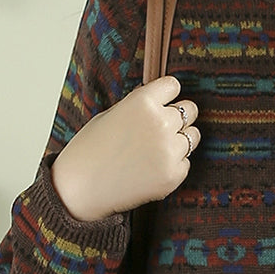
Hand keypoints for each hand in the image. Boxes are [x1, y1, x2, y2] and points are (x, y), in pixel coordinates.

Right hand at [51, 76, 200, 221]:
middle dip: (178, 117)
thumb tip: (161, 101)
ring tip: (154, 150)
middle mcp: (161, 123)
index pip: (173, 86)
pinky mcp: (173, 175)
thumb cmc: (91, 149)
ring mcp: (169, 151)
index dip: (167, 95)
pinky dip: (174, 165)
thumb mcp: (111, 114)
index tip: (163, 102)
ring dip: (179, 140)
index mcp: (143, 102)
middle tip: (160, 129)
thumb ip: (140, 106)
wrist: (81, 187)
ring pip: (192, 137)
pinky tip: (151, 169)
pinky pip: (185, 162)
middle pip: (189, 110)